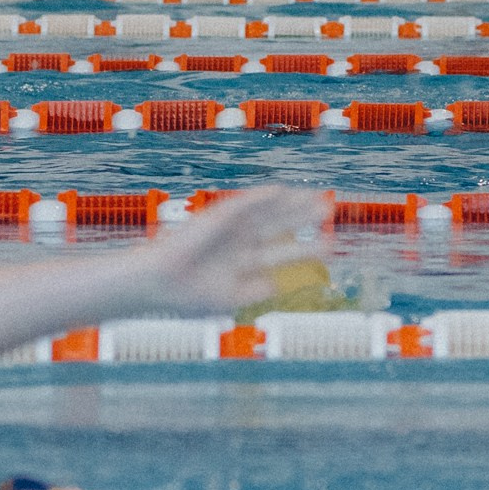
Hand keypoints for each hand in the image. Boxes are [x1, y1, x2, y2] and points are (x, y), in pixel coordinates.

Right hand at [149, 186, 333, 314]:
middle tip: (328, 210)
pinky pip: (242, 203)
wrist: (158, 286)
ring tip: (317, 197)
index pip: (281, 254)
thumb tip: (277, 283)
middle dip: (303, 219)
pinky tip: (281, 191)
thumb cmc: (188, 297)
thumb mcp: (230, 299)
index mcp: (244, 265)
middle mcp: (241, 244)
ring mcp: (229, 230)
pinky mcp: (216, 218)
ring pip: (267, 213)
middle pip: (279, 227)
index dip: (305, 250)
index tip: (330, 246)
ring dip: (290, 205)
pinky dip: (261, 197)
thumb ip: (255, 290)